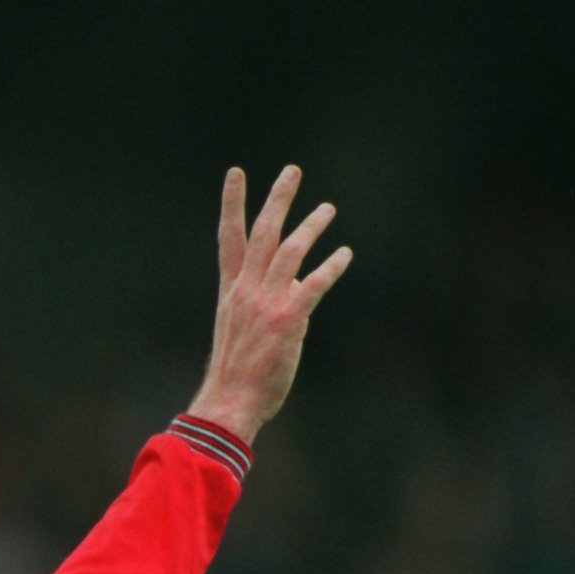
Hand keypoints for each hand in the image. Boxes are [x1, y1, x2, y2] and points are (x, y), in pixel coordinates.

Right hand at [186, 165, 351, 444]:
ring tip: (327, 209)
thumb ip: (263, 301)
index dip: (233, 204)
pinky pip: (314, 283)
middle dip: (277, 199)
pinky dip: (332, 266)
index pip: (229, 239)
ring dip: (311, 226)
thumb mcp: (240, 330)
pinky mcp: (288, 318)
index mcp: (230, 292)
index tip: (236, 174)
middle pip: (263, 233)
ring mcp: (266, 302)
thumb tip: (293, 285)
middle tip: (292, 170)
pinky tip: (345, 254)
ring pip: (290, 250)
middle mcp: (246, 290)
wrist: (229, 401)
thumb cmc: (235, 374)